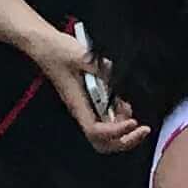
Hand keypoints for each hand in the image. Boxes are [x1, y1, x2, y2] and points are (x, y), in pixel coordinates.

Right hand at [39, 22, 147, 153]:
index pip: (96, 131)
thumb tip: (118, 76)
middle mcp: (81, 110)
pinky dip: (119, 119)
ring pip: (104, 134)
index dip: (116, 132)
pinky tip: (125, 106)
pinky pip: (105, 119)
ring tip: (135, 118)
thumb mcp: (82, 56)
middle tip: (143, 130)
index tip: (133, 122)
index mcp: (77, 104)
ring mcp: (85, 107)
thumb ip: (102, 69)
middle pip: (102, 142)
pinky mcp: (88, 101)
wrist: (44, 46)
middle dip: (124, 141)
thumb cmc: (58, 51)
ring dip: (123, 132)